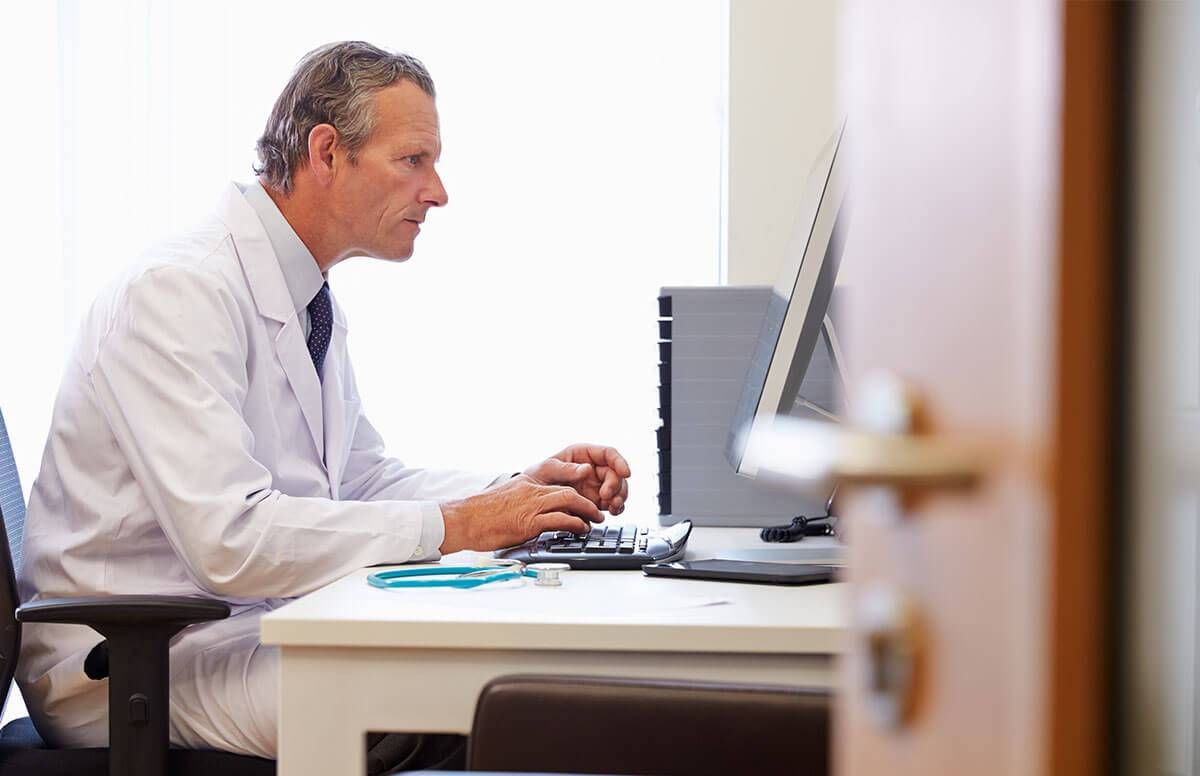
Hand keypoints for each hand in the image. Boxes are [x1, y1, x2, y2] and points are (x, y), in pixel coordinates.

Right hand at [439, 475, 602, 553]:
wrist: (464, 519)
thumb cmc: (480, 514)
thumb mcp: (505, 500)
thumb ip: (522, 503)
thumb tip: (533, 515)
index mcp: (525, 483)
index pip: (557, 480)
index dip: (574, 486)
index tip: (585, 494)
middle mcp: (531, 490)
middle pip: (568, 488)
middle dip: (587, 500)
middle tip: (596, 511)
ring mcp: (531, 505)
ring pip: (568, 500)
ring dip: (586, 510)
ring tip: (594, 520)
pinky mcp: (529, 522)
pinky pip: (559, 519)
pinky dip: (574, 523)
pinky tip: (580, 529)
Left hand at [522, 443, 631, 514]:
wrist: (529, 499)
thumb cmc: (536, 477)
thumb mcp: (546, 469)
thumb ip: (565, 469)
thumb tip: (587, 469)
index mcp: (583, 454)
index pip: (608, 453)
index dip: (620, 462)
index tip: (625, 473)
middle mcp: (593, 468)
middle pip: (616, 473)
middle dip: (616, 485)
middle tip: (607, 496)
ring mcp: (595, 485)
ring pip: (618, 489)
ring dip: (619, 497)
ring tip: (612, 506)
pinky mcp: (595, 500)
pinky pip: (612, 503)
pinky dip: (616, 508)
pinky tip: (611, 511)